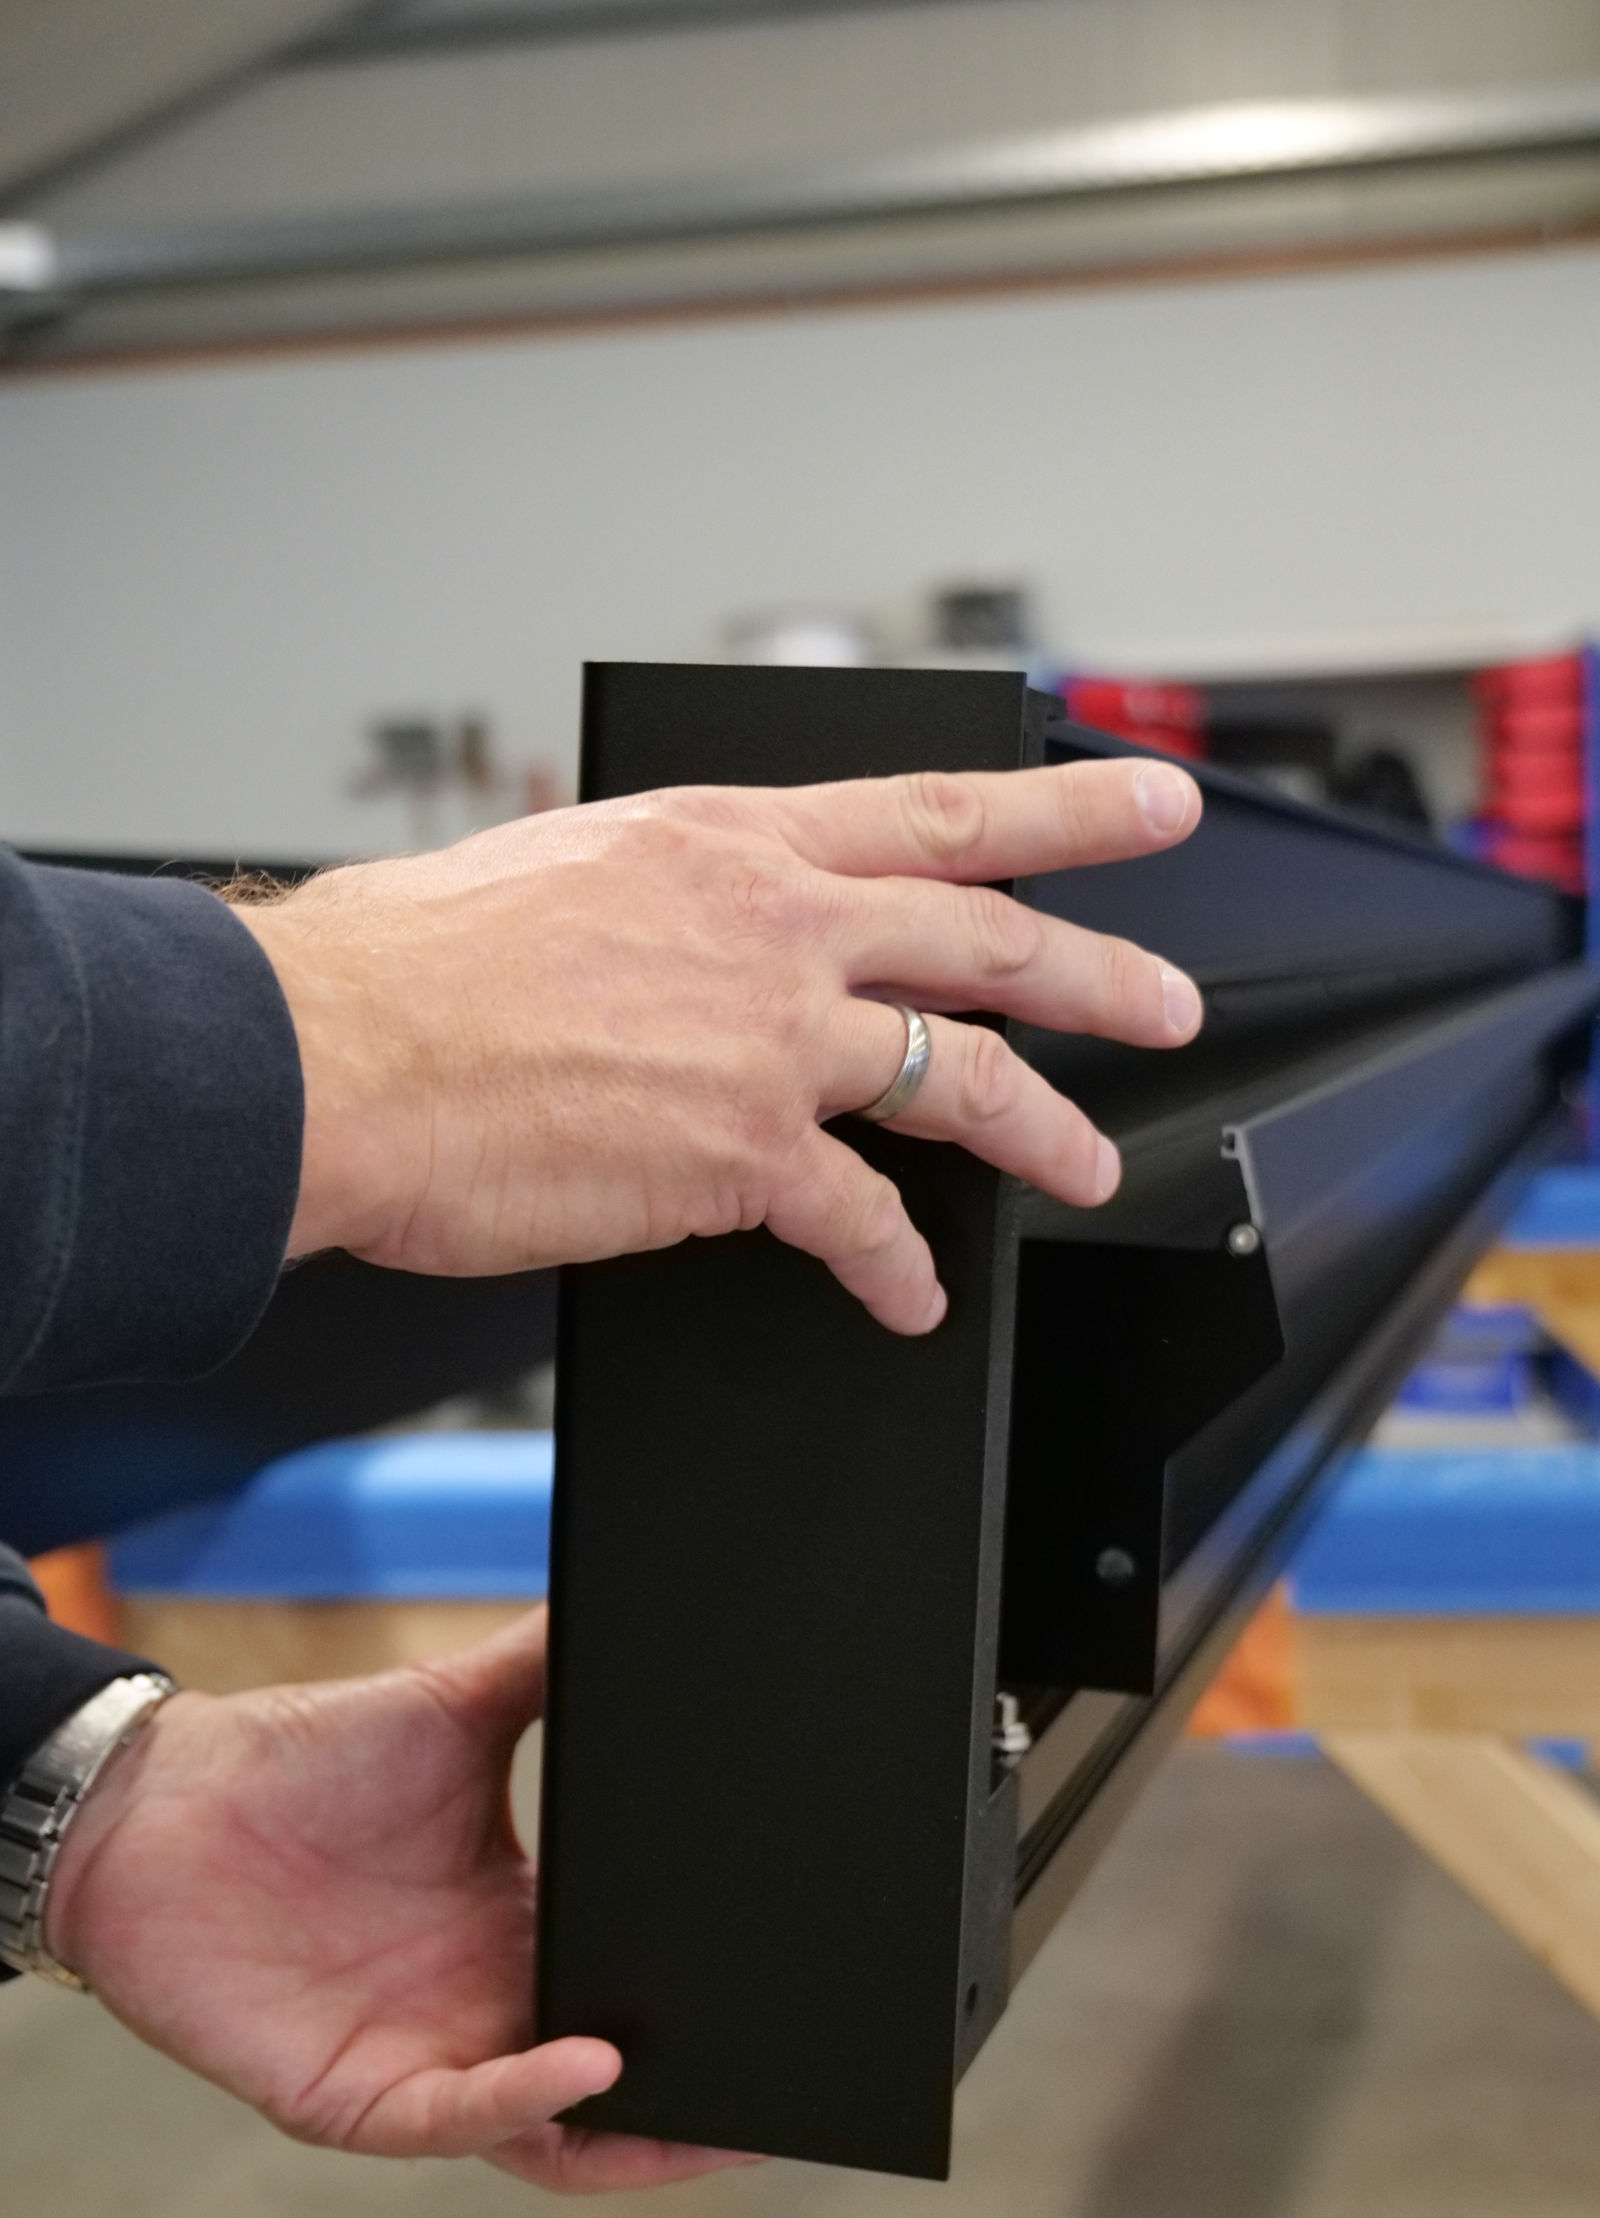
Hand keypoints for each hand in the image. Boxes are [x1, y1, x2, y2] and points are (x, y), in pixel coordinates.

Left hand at [45, 1611, 746, 2194]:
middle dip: (706, 2090)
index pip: (639, 1977)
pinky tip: (589, 2061)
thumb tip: (643, 1592)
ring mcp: (428, 2058)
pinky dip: (530, 2099)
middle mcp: (487, 2004)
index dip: (714, 1989)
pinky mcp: (358, 2098)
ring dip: (644, 2136)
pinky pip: (460, 2122)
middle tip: (796, 2064)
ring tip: (727, 2110)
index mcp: (526, 1922)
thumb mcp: (457, 1702)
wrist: (162, 1801)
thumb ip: (547, 1661)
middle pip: (619, 2076)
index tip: (797, 1965)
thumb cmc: (304, 1759)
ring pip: (557, 2133)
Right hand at [237, 757, 1202, 1334]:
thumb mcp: (552, 869)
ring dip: (1045, 1130)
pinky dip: (897, 1267)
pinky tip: (907, 1294)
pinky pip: (866, 1218)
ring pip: (965, 1079)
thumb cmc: (403, 970)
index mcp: (727, 842)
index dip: (1064, 811)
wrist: (334, 1056)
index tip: (1148, 804)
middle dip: (1100, 975)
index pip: (935, 811)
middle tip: (1169, 1000)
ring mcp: (772, 1038)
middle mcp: (773, 925)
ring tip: (1088, 1164)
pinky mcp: (746, 1154)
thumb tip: (671, 931)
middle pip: (989, 940)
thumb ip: (655, 900)